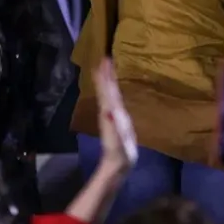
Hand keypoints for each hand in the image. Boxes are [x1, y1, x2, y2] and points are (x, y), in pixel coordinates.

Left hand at [93, 58, 136, 175]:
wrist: (117, 165)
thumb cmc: (119, 153)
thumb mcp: (117, 140)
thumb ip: (114, 126)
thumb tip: (109, 110)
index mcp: (109, 112)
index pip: (106, 90)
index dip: (105, 76)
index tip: (104, 60)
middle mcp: (108, 110)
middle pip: (105, 89)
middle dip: (105, 74)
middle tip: (104, 58)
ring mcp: (111, 115)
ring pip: (108, 92)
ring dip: (107, 80)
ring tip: (107, 68)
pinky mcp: (116, 119)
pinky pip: (113, 99)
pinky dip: (112, 90)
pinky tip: (115, 88)